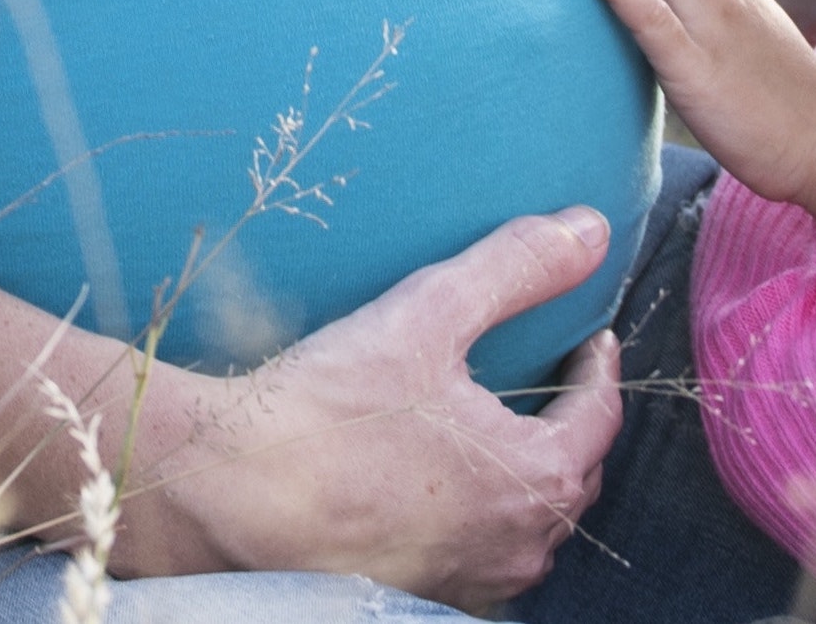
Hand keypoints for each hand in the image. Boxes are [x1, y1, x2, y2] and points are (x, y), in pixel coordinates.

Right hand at [110, 208, 623, 611]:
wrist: (214, 495)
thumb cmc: (324, 411)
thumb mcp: (431, 314)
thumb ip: (518, 267)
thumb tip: (591, 229)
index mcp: (537, 479)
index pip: (601, 416)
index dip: (597, 369)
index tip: (589, 337)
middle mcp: (515, 547)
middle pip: (573, 476)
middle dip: (571, 424)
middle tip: (552, 378)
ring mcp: (467, 583)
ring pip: (528, 526)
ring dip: (527, 478)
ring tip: (501, 430)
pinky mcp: (414, 598)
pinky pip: (474, 555)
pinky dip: (477, 517)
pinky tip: (441, 486)